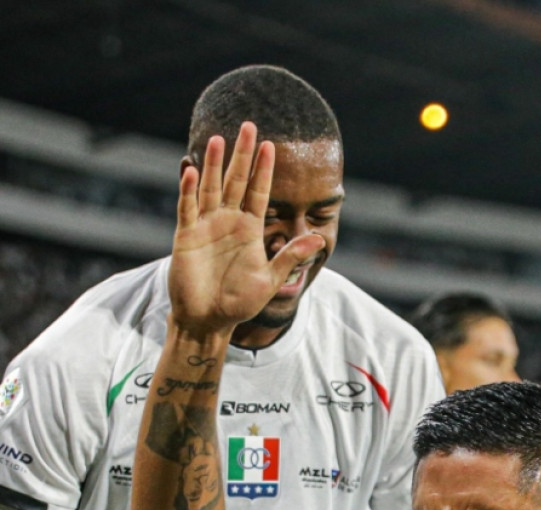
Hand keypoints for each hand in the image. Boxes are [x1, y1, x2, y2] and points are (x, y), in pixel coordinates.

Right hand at [169, 121, 324, 337]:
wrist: (209, 319)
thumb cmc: (240, 302)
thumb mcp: (270, 279)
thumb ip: (290, 256)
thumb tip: (320, 238)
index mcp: (250, 230)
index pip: (260, 192)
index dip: (265, 169)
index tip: (271, 145)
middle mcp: (228, 222)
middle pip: (236, 181)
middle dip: (242, 155)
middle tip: (249, 125)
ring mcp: (206, 226)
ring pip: (210, 187)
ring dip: (212, 164)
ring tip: (218, 138)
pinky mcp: (186, 235)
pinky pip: (187, 207)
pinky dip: (188, 189)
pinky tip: (190, 169)